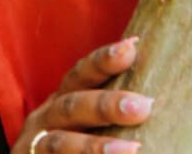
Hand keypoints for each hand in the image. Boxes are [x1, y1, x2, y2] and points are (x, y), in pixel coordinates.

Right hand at [13, 37, 151, 153]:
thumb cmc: (75, 143)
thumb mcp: (85, 123)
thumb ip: (111, 110)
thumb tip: (156, 99)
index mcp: (62, 100)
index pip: (81, 74)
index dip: (103, 60)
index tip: (131, 47)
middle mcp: (46, 118)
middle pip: (72, 106)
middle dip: (106, 105)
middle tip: (144, 106)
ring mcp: (35, 146)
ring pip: (61, 143)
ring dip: (95, 147)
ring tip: (133, 149)